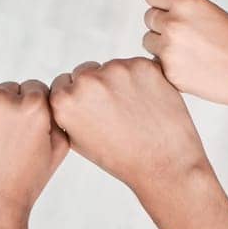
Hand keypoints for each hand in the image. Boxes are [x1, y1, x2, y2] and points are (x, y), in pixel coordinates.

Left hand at [0, 80, 68, 228]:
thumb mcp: (57, 152)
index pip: (34, 88)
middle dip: (9, 109)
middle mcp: (2, 99)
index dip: (32, 110)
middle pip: (8, 91)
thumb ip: (57, 117)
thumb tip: (49, 98)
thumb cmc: (24, 184)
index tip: (25, 132)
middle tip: (6, 142)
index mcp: (33, 106)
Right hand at [49, 57, 206, 194]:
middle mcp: (87, 81)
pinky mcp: (142, 65)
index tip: (93, 109)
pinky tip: (148, 103)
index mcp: (65, 100)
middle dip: (98, 86)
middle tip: (116, 111)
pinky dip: (142, 79)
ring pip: (112, 67)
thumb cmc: (122, 157)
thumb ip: (67, 111)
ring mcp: (116, 70)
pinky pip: (136, 66)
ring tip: (134, 111)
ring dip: (120, 82)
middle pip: (86, 70)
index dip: (79, 96)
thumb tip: (67, 90)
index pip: (64, 82)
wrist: (163, 163)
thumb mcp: (78, 140)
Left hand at [143, 0, 227, 115]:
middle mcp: (173, 22)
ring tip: (191, 50)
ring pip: (149, 40)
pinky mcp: (169, 73)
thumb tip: (160, 6)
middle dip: (162, 23)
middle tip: (186, 34)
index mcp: (186, 1)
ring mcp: (169, 50)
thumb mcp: (213, 12)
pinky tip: (192, 67)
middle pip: (149, 16)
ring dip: (162, 44)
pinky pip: (156, 63)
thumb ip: (185, 7)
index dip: (161, 1)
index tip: (172, 9)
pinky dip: (168, 65)